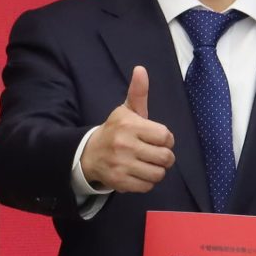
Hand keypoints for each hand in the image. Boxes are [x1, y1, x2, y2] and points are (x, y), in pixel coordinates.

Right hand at [80, 66, 175, 193]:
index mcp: (130, 125)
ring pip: (158, 174)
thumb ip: (138, 92)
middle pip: (166, 157)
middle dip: (165, 156)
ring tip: (148, 163)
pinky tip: (138, 173)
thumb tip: (141, 69)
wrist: (89, 153)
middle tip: (156, 154)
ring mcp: (121, 165)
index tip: (158, 138)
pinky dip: (147, 182)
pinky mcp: (119, 182)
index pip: (166, 136)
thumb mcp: (126, 111)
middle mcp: (125, 145)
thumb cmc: (116, 130)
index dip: (166, 139)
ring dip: (157, 170)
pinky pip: (147, 186)